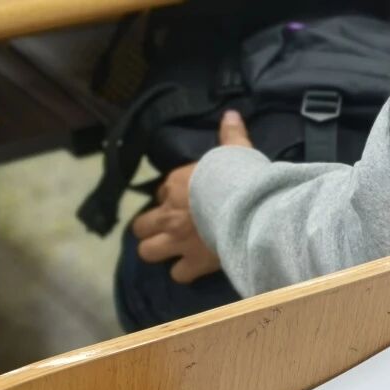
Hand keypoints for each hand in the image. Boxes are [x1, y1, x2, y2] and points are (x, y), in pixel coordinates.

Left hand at [131, 110, 252, 283]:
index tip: (184, 199)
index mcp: (176, 184)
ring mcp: (177, 241)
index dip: (170, 196)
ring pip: (147, 251)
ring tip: (172, 252)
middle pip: (141, 226)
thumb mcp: (235, 151)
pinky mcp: (193, 263)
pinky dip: (184, 272)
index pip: (161, 192)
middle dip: (151, 227)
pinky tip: (193, 269)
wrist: (247, 209)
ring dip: (158, 251)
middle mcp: (169, 214)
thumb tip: (231, 114)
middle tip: (167, 229)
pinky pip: (178, 274)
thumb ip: (230, 136)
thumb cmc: (239, 178)